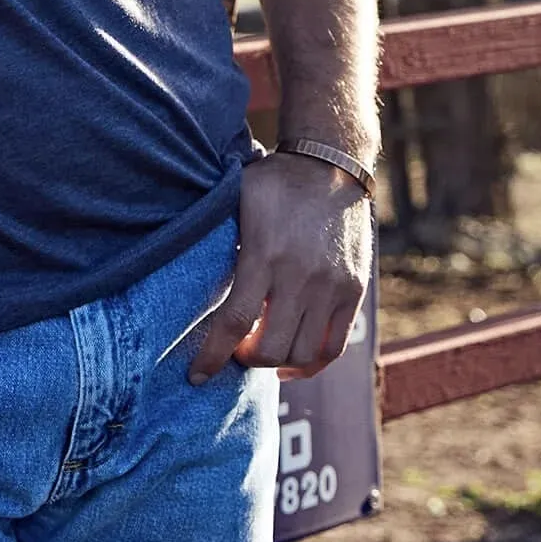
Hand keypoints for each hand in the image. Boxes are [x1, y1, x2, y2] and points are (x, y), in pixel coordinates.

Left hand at [189, 151, 372, 383]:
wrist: (330, 166)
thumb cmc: (273, 182)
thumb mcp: (236, 201)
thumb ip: (221, 242)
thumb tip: (186, 276)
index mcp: (264, 254)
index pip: (234, 321)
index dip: (213, 355)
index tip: (196, 375)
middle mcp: (301, 277)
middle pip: (270, 348)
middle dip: (245, 360)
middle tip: (233, 351)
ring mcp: (331, 287)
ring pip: (301, 354)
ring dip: (276, 362)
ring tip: (259, 350)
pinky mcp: (353, 292)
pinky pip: (332, 346)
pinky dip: (310, 363)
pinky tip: (291, 361)